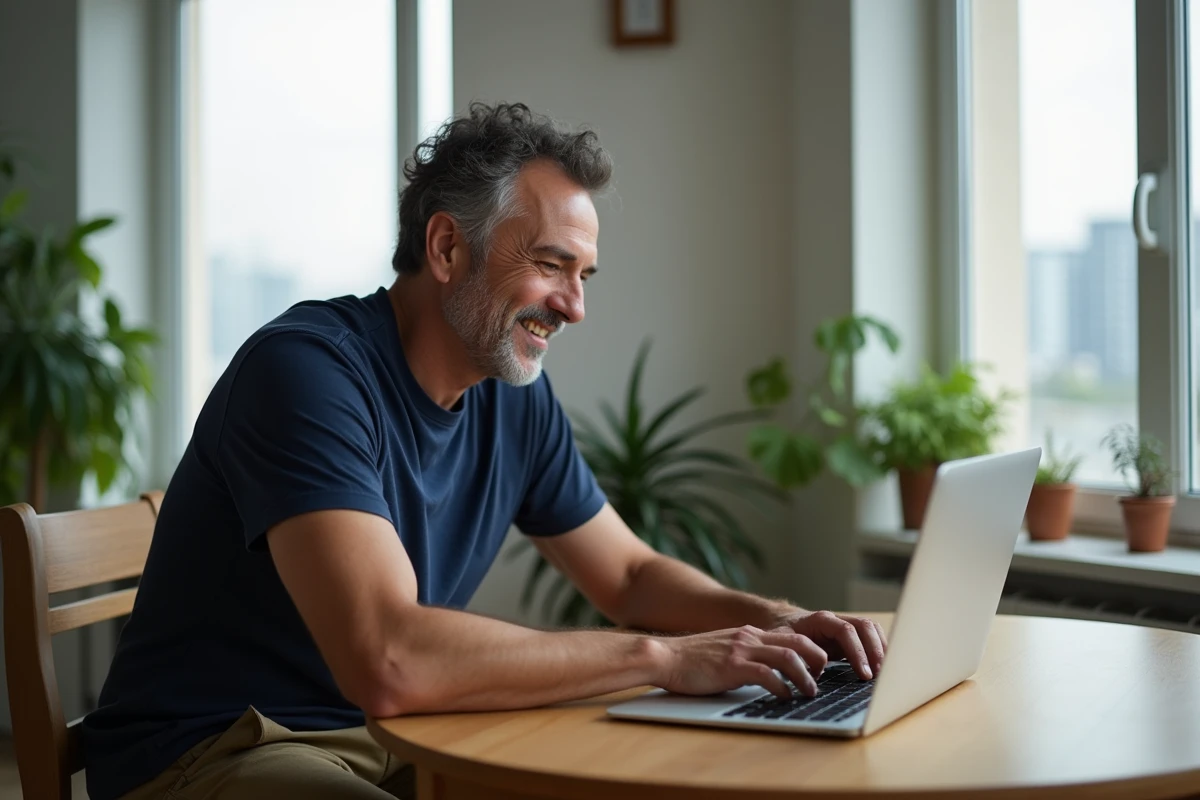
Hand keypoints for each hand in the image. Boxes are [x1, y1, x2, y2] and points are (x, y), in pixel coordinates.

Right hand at [654, 625, 828, 698]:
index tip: (818, 668)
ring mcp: (741, 650)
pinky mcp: (732, 666)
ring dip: (805, 677)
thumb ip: (744, 656)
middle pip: (798, 643)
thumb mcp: (724, 651)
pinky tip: (784, 697)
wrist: (664, 655)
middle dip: (817, 660)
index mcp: (749, 634)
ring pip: (788, 657)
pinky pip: (767, 675)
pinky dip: (782, 688)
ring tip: (810, 692)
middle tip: (822, 678)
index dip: (811, 651)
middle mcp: (749, 638)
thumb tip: (765, 674)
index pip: (791, 637)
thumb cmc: (691, 660)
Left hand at [771, 609, 887, 679]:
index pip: (845, 630)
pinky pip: (870, 636)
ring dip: (881, 649)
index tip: (864, 673)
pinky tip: (882, 666)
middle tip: (879, 675)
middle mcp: (835, 619)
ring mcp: (844, 624)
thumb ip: (793, 655)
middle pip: (864, 626)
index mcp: (820, 620)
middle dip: (874, 651)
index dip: (857, 652)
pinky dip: (880, 648)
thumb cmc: (781, 633)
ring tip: (884, 672)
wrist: (782, 622)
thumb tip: (806, 674)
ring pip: (871, 629)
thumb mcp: (781, 643)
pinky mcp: (849, 635)